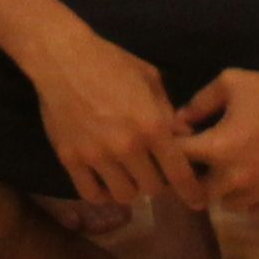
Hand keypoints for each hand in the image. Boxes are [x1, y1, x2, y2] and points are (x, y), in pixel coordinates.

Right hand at [28, 24, 201, 214]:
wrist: (62, 57)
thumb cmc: (110, 61)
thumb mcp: (149, 79)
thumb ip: (168, 112)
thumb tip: (184, 139)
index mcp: (152, 125)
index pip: (179, 173)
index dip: (191, 192)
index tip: (196, 201)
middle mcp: (127, 146)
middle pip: (152, 189)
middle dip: (155, 181)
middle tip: (150, 170)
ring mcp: (97, 155)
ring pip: (123, 195)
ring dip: (129, 187)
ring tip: (125, 173)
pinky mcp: (70, 158)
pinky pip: (91, 193)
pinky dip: (101, 192)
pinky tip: (103, 179)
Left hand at [175, 68, 258, 235]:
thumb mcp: (230, 83)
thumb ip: (198, 103)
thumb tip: (179, 121)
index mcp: (217, 148)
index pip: (179, 158)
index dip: (177, 149)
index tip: (183, 142)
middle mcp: (234, 179)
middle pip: (199, 190)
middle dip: (197, 176)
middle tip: (206, 164)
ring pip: (228, 203)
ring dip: (225, 190)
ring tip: (233, 172)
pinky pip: (256, 211)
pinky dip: (252, 200)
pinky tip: (256, 183)